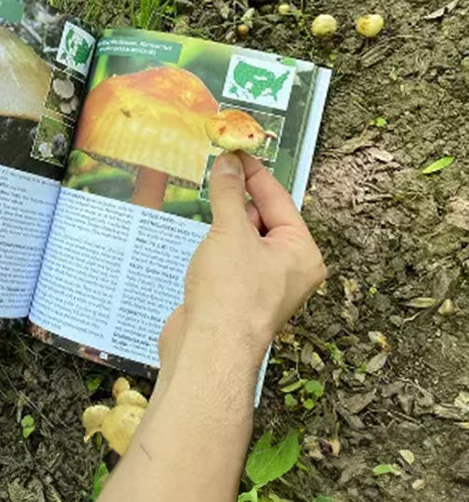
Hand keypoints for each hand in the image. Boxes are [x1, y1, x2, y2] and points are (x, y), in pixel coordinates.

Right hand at [161, 152, 325, 372]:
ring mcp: (262, 285)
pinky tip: (200, 236)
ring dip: (225, 222)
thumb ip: (228, 194)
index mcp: (301, 252)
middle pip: (263, 219)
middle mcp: (288, 269)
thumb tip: (228, 162)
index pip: (279, 200)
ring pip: (244, 240)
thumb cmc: (230, 294)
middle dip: (238, 198)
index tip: (235, 151)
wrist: (208, 349)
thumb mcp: (230, 232)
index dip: (254, 173)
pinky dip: (215, 245)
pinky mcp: (237, 297)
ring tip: (207, 199)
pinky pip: (229, 259)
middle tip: (216, 171)